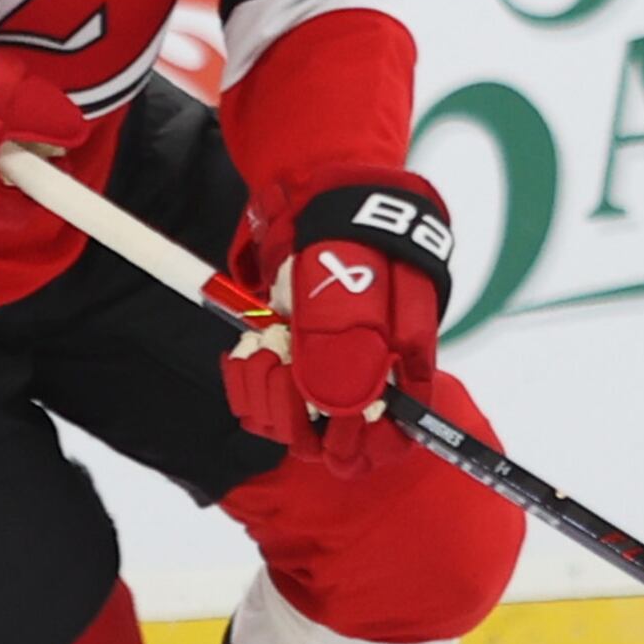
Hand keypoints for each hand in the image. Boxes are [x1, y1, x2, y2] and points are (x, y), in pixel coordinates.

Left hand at [222, 169, 452, 477]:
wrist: (318, 195)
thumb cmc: (351, 237)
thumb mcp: (354, 287)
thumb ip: (348, 348)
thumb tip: (344, 411)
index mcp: (398, 366)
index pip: (392, 440)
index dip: (363, 448)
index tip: (333, 435)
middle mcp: (361, 378)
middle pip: (338, 447)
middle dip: (305, 426)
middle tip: (287, 377)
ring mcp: (321, 372)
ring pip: (294, 429)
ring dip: (270, 398)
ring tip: (264, 353)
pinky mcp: (286, 362)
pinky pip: (262, 403)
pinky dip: (248, 383)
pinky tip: (245, 354)